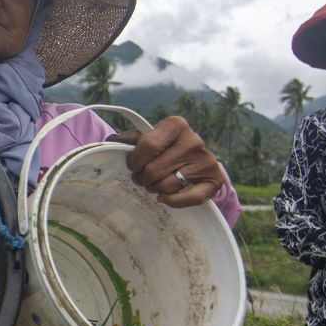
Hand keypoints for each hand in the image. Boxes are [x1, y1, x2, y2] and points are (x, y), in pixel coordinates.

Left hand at [106, 116, 223, 207]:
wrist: (195, 157)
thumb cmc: (164, 146)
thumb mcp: (149, 137)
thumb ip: (130, 139)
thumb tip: (111, 141)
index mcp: (176, 125)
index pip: (148, 145)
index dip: (135, 161)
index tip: (132, 165)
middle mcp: (194, 140)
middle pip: (155, 169)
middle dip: (142, 178)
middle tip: (142, 178)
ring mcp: (206, 160)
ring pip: (167, 185)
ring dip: (154, 189)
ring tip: (153, 184)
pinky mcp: (214, 180)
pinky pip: (189, 198)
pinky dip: (172, 201)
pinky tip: (164, 197)